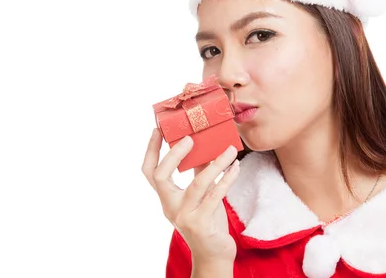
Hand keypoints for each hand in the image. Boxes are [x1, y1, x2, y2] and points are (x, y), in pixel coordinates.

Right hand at [142, 129, 239, 262]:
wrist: (213, 255)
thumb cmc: (207, 221)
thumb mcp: (199, 195)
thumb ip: (199, 172)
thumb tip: (205, 145)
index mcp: (166, 198)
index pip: (149, 172)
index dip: (151, 150)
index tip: (158, 130)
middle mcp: (170, 207)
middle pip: (160, 176)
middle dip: (174, 154)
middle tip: (190, 138)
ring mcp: (184, 216)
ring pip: (197, 184)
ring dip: (216, 164)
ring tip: (230, 150)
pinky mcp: (201, 224)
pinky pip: (215, 196)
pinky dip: (227, 179)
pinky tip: (236, 168)